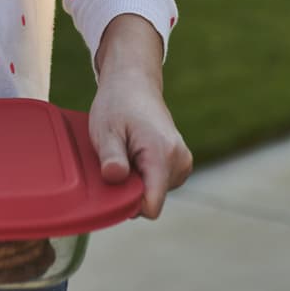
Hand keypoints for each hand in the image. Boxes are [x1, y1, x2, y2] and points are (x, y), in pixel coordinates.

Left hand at [89, 74, 191, 219]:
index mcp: (163, 154)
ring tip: (128, 151)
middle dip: (130, 188)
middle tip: (118, 157)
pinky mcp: (181, 164)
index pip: (152, 206)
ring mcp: (183, 162)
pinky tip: (137, 154)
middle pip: (151, 200)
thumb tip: (115, 177)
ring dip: (136, 180)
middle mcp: (180, 161)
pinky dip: (144, 175)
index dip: (128, 202)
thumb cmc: (117, 105)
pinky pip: (158, 184)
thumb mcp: (106, 130)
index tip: (115, 181)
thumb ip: (111, 156)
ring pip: (154, 193)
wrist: (134, 84)